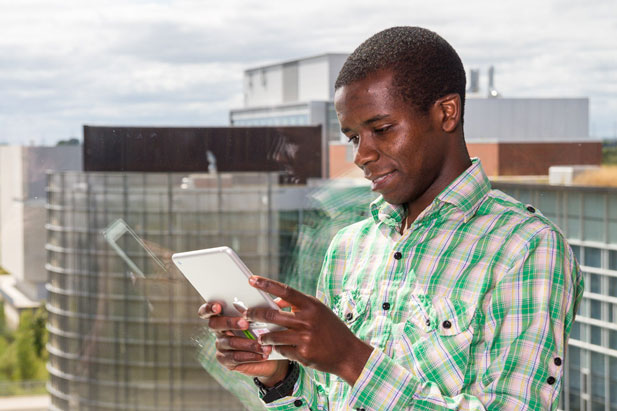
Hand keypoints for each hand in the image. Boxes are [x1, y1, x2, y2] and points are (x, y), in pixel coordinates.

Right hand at [198, 301, 288, 384]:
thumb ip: (262, 309)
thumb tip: (272, 301)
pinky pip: (236, 357)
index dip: (209, 308)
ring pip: (230, 342)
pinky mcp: (225, 360)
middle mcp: (218, 330)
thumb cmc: (265, 329)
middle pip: (215, 324)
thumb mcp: (263, 317)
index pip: (207, 310)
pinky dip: (251, 356)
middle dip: (230, 322)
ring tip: (264, 345)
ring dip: (249, 344)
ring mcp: (220, 345)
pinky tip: (262, 355)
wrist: (270, 353)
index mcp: (223, 315)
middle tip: (245, 324)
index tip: (218, 307)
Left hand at [245, 276, 372, 385]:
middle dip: (255, 314)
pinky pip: (281, 349)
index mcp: (311, 305)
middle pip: (272, 314)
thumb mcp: (318, 311)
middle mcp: (307, 320)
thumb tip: (274, 302)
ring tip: (261, 337)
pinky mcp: (303, 354)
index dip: (266, 284)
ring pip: (273, 335)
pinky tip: (278, 349)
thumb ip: (297, 305)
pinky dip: (277, 349)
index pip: (285, 290)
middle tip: (246, 314)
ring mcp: (304, 338)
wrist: (348, 353)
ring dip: (263, 336)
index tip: (251, 279)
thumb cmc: (330, 329)